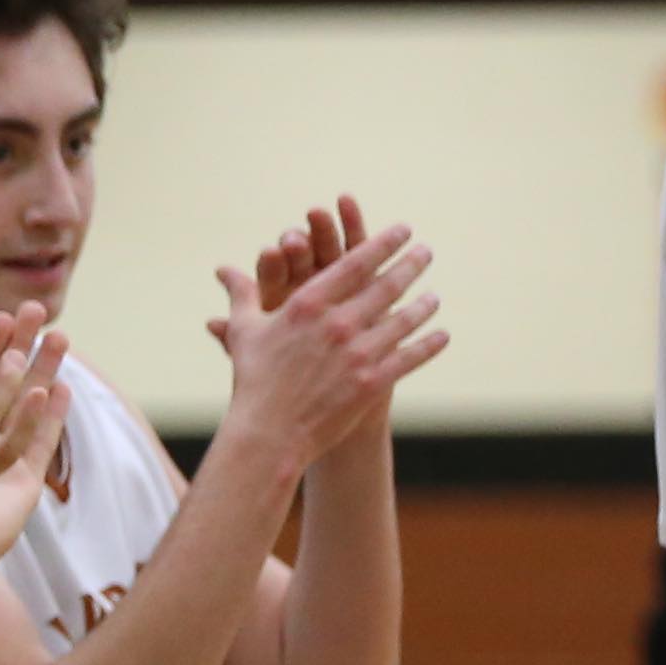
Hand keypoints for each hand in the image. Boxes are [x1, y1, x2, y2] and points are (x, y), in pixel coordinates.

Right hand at [204, 205, 443, 470]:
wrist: (269, 433)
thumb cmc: (253, 379)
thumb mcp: (245, 331)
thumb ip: (242, 294)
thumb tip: (223, 269)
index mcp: (309, 303)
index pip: (355, 263)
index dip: (383, 243)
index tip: (403, 231)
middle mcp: (338, 323)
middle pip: (385, 286)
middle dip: (411, 266)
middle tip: (427, 252)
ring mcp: (358, 354)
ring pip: (402, 320)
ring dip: (423, 306)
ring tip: (433, 297)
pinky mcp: (372, 382)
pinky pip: (409, 357)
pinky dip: (428, 345)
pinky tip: (441, 336)